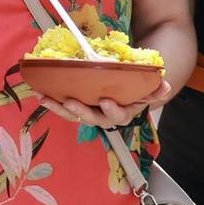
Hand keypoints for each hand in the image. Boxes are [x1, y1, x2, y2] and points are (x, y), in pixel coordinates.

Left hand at [35, 77, 174, 129]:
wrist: (127, 88)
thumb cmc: (136, 88)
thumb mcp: (147, 87)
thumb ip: (155, 88)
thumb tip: (163, 85)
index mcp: (123, 113)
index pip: (118, 116)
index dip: (112, 110)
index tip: (106, 101)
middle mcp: (104, 116)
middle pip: (92, 118)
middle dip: (81, 111)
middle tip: (71, 102)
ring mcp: (89, 112)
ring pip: (73, 114)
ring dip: (59, 107)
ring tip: (46, 98)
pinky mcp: (77, 106)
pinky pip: (63, 106)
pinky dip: (52, 101)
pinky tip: (40, 93)